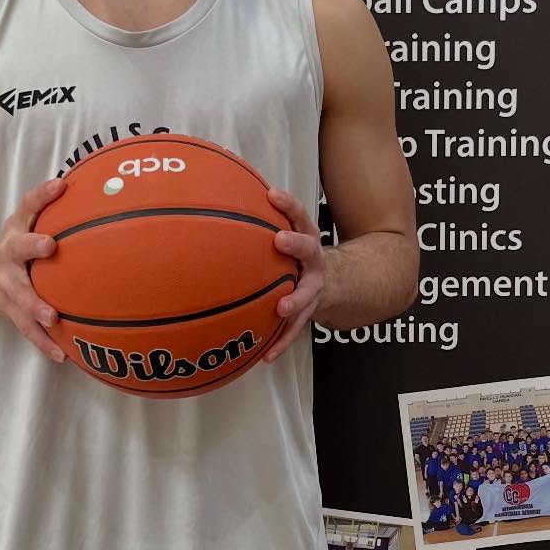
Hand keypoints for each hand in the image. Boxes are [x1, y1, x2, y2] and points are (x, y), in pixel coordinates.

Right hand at [0, 174, 68, 361]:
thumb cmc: (16, 248)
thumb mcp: (27, 225)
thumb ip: (55, 212)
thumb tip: (100, 191)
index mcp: (16, 231)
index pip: (27, 206)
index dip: (42, 195)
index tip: (60, 184)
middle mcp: (8, 256)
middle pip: (18, 248)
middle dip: (32, 246)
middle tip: (50, 245)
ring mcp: (7, 286)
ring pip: (20, 295)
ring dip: (35, 306)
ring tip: (53, 317)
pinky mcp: (11, 312)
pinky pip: (28, 329)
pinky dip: (44, 343)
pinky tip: (62, 355)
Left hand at [263, 186, 325, 363]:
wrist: (331, 283)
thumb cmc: (294, 256)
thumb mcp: (286, 237)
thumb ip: (260, 225)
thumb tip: (218, 204)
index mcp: (306, 237)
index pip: (299, 215)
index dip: (288, 204)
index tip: (272, 194)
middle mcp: (313, 261)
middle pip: (309, 249)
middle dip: (296, 244)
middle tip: (280, 240)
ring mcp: (314, 288)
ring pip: (307, 294)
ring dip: (295, 300)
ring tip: (282, 308)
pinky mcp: (308, 312)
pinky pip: (295, 329)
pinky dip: (281, 342)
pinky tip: (266, 355)